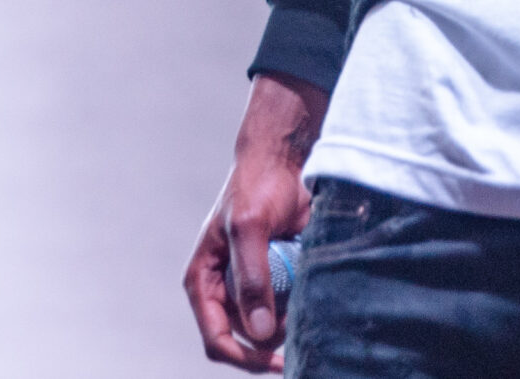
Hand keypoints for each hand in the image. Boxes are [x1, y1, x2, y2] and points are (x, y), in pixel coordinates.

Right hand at [183, 72, 328, 371]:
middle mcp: (226, 289)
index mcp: (204, 281)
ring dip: (291, 323)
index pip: (217, 338)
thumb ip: (252, 278)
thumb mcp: (249, 228)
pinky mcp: (279, 277)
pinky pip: (290, 306)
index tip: (276, 363)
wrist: (285, 160)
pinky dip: (302, 306)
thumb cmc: (257, 186)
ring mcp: (254, 285)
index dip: (244, 357)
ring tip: (309, 304)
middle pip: (247, 338)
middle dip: (273, 340)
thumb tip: (258, 333)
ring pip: (270, 326)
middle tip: (302, 331)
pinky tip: (316, 295)